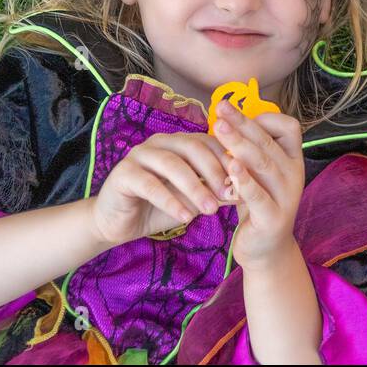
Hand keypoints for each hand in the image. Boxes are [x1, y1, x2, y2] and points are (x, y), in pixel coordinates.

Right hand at [91, 132, 232, 246]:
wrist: (119, 224)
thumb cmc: (160, 208)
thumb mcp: (192, 200)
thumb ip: (214, 193)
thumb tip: (247, 192)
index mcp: (179, 142)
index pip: (209, 142)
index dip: (228, 160)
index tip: (245, 182)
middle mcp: (160, 142)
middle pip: (193, 148)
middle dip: (214, 172)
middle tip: (229, 195)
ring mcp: (139, 155)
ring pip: (172, 165)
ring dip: (195, 187)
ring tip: (210, 209)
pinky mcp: (122, 173)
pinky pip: (150, 185)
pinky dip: (170, 201)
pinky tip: (185, 217)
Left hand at [213, 100, 305, 271]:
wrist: (266, 249)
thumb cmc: (257, 204)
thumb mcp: (259, 175)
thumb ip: (251, 151)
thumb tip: (228, 118)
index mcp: (293, 160)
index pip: (289, 127)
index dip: (264, 117)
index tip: (236, 113)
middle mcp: (295, 174)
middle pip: (269, 142)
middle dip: (242, 123)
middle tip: (221, 108)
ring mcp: (287, 196)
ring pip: (263, 164)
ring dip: (239, 144)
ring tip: (219, 129)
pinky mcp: (273, 218)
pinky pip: (258, 196)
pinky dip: (244, 181)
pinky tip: (230, 167)